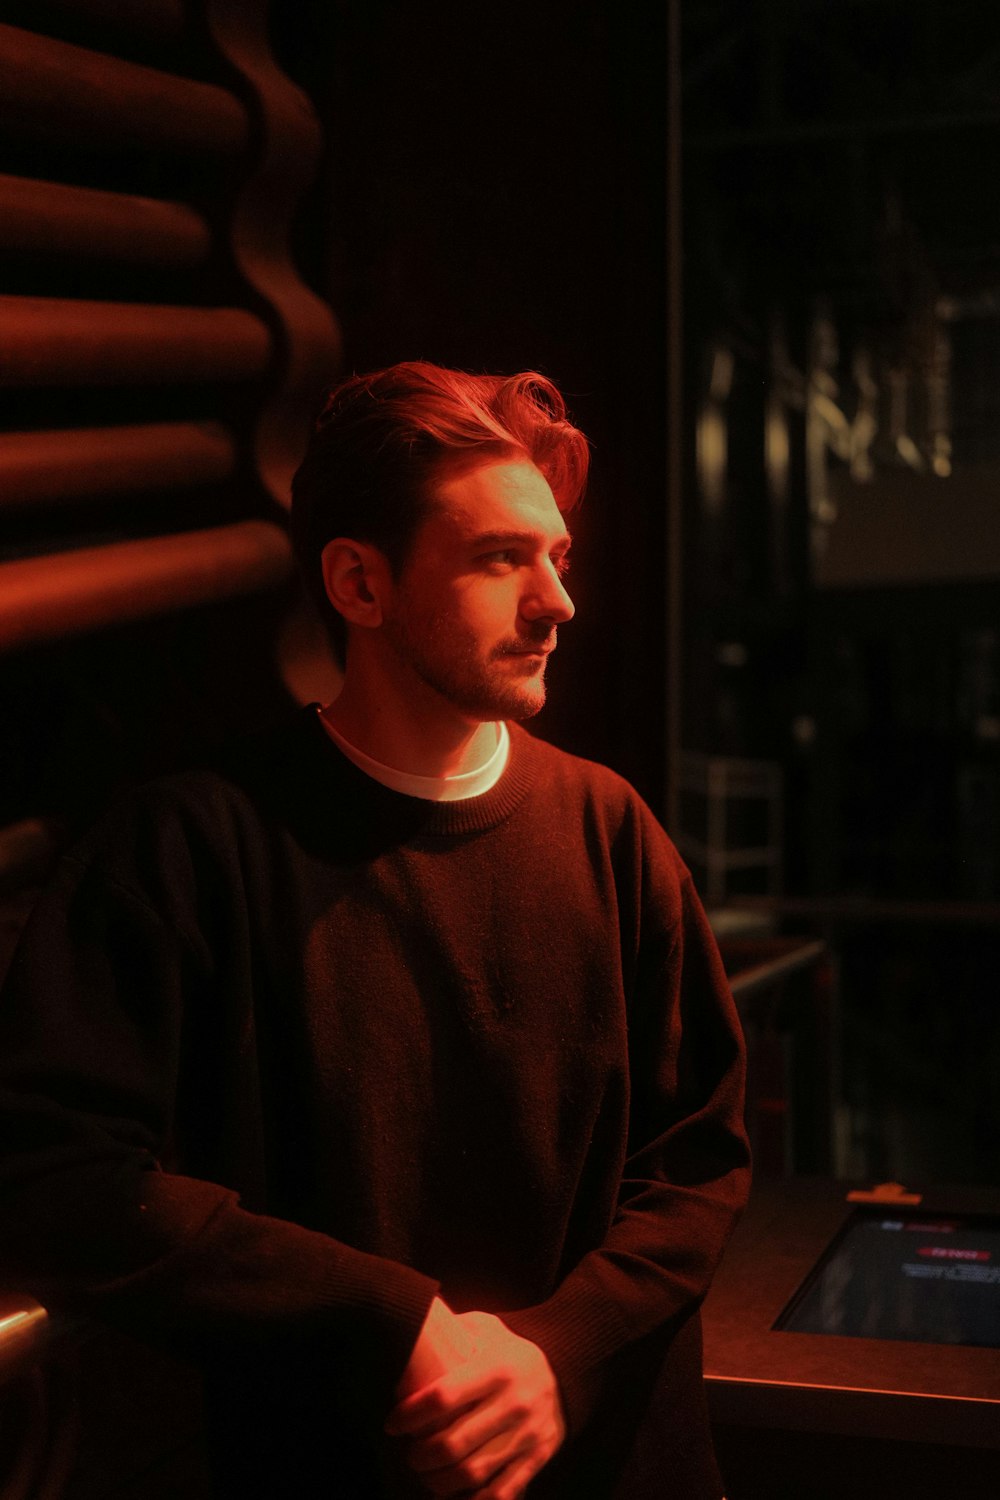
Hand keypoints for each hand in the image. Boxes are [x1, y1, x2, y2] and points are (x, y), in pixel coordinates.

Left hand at [386, 1308, 565, 1498]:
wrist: (565, 1369)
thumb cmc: (508, 1351)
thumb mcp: (486, 1330)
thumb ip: (452, 1331)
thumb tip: (410, 1336)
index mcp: (498, 1367)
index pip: (443, 1397)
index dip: (410, 1415)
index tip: (393, 1423)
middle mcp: (516, 1401)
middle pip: (453, 1443)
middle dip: (420, 1455)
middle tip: (410, 1453)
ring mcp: (529, 1433)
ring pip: (473, 1473)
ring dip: (439, 1481)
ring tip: (426, 1473)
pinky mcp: (538, 1457)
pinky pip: (501, 1492)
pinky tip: (451, 1495)